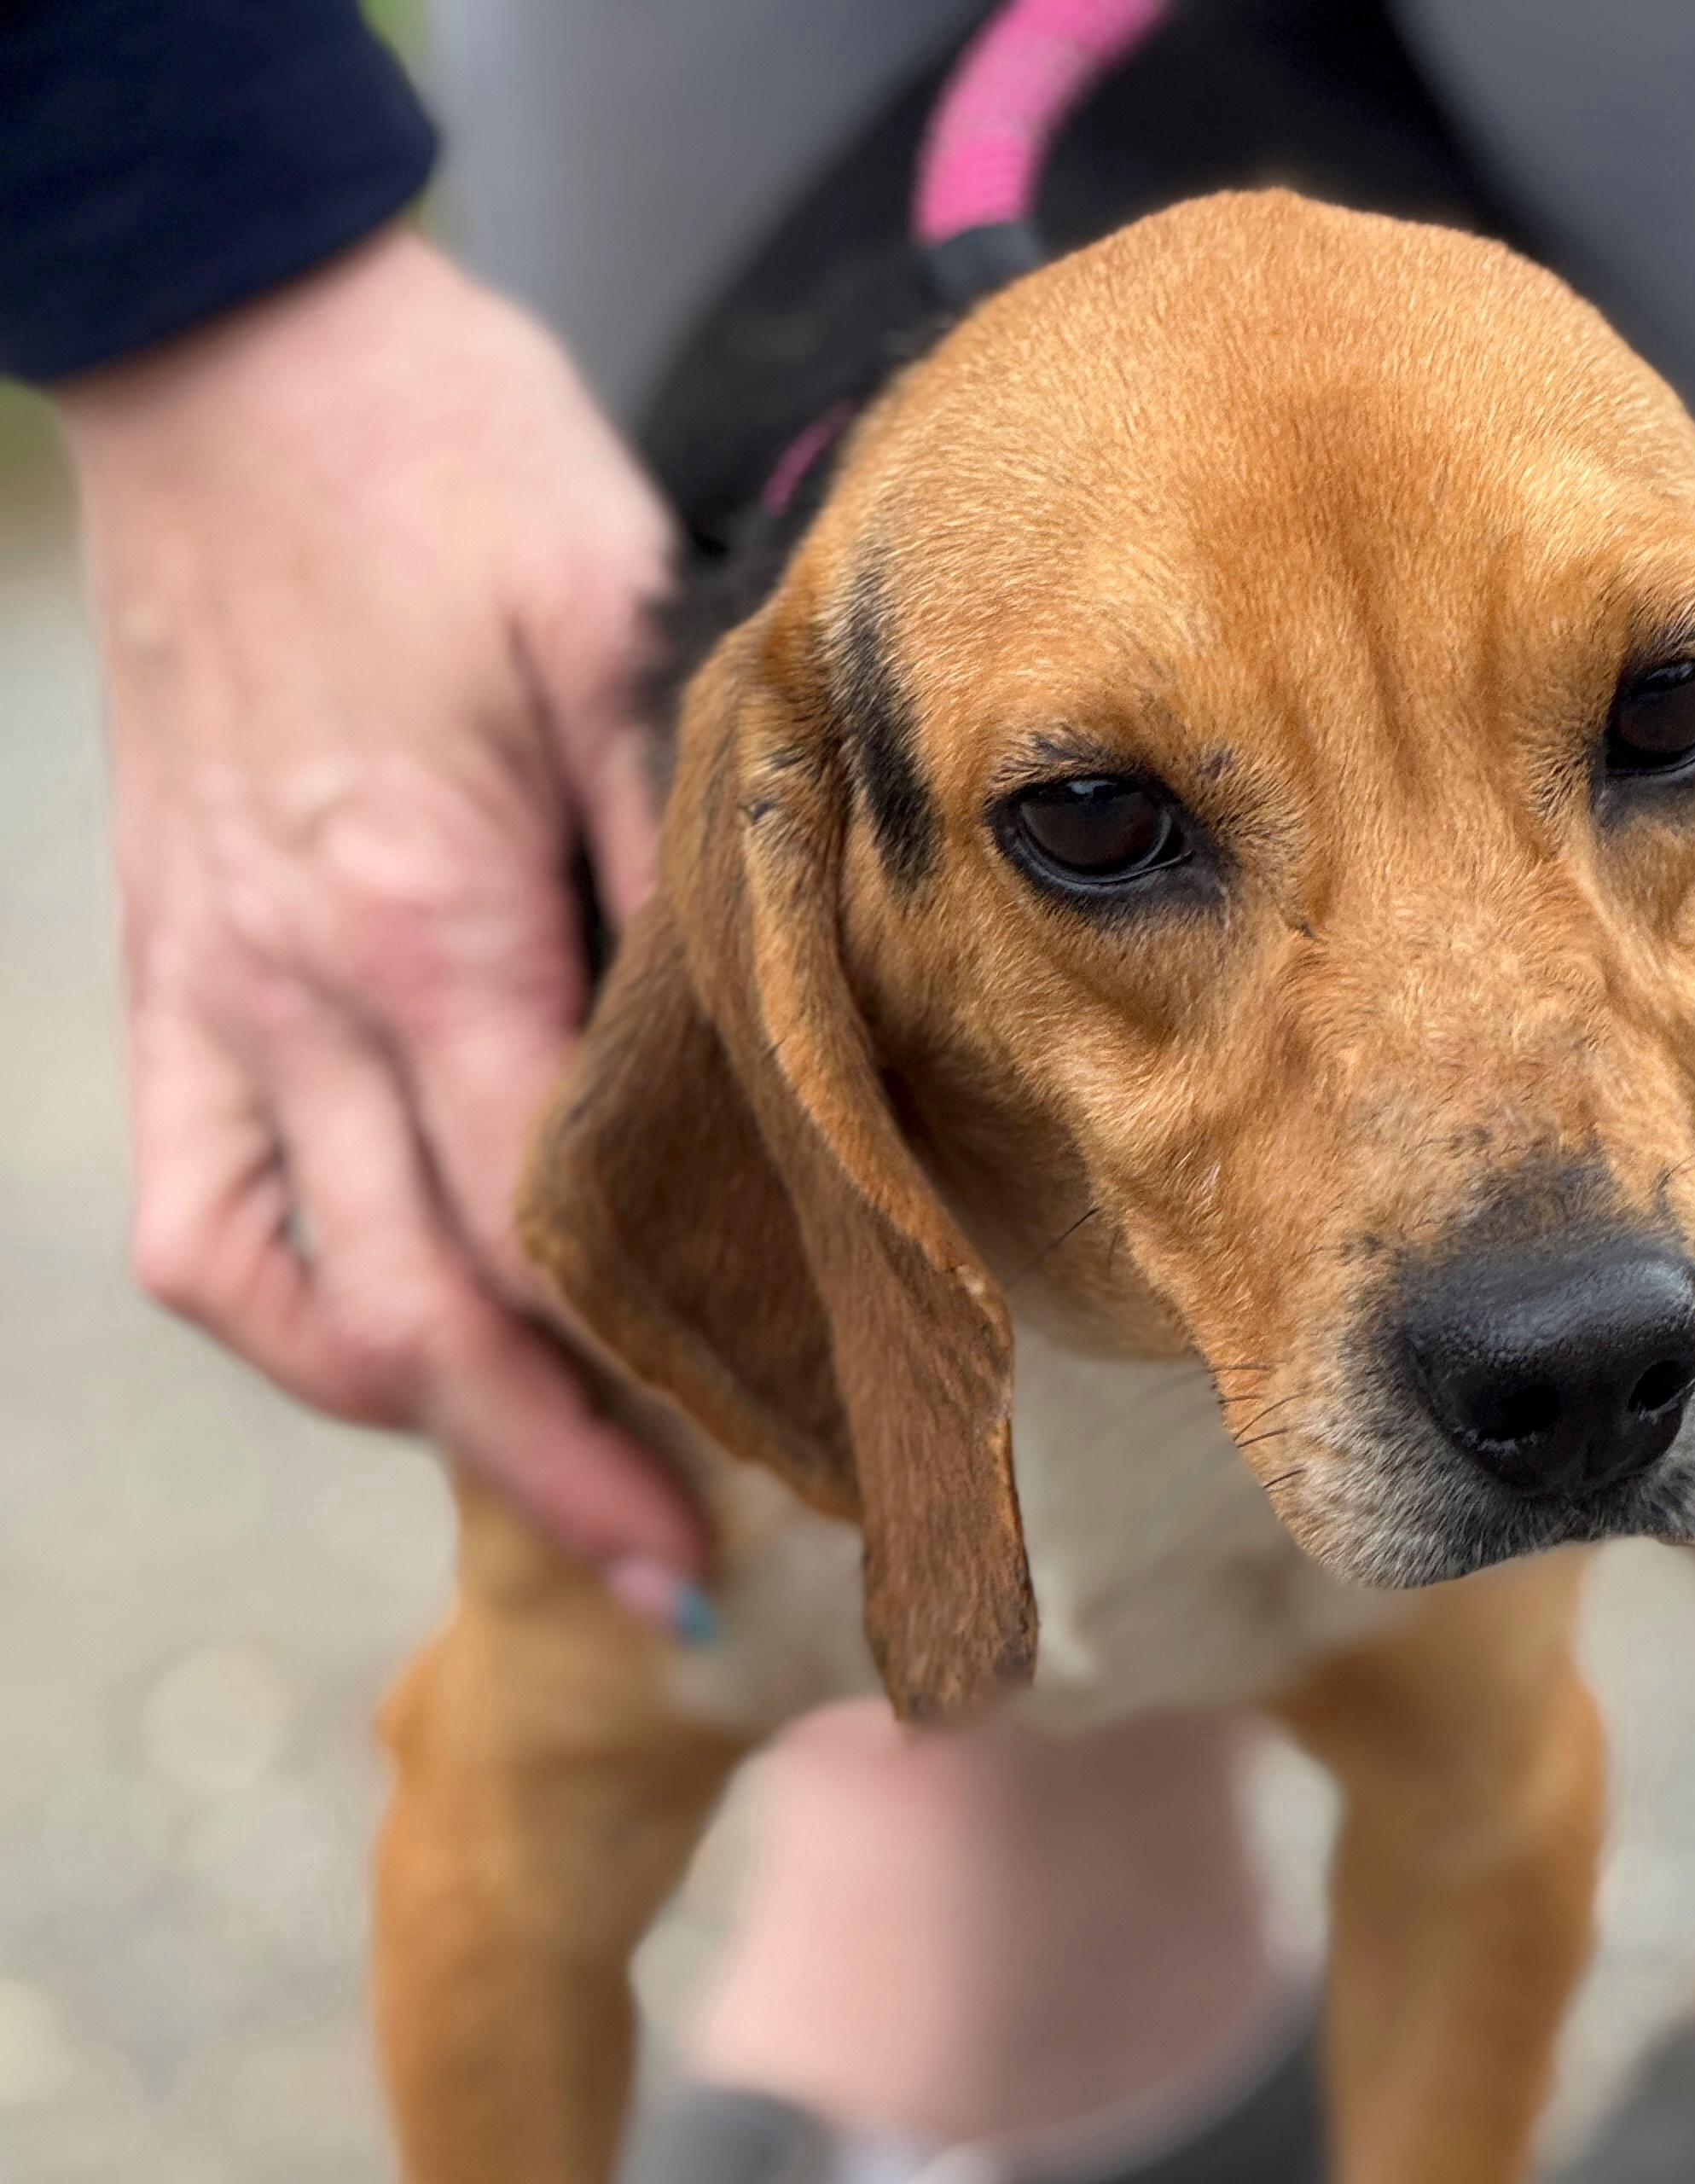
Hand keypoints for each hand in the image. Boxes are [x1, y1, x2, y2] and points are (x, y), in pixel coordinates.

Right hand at [61, 226, 703, 1600]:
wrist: (231, 346)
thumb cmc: (455, 470)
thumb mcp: (624, 636)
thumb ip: (690, 868)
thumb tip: (782, 1062)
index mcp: (434, 917)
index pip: (552, 1231)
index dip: (663, 1386)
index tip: (778, 1480)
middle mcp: (298, 986)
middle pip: (427, 1309)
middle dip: (557, 1468)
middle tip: (681, 1576)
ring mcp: (207, 989)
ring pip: (283, 1295)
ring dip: (414, 1409)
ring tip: (548, 1473)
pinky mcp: (162, 971)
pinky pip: (197, 1213)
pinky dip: (288, 1312)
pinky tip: (387, 1343)